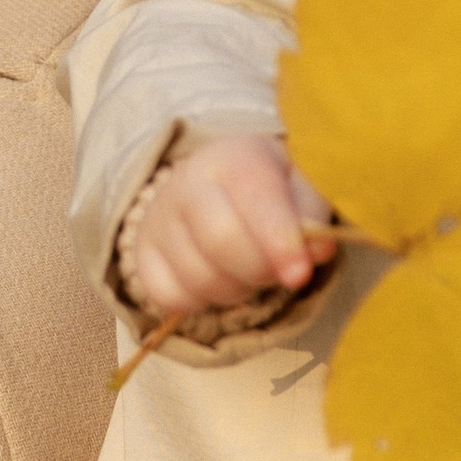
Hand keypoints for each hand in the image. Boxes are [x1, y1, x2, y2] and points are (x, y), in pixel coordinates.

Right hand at [122, 135, 335, 320]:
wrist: (217, 186)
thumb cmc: (270, 190)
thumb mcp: (300, 188)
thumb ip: (314, 215)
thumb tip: (317, 249)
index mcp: (233, 157)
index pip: (254, 202)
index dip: (279, 243)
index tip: (299, 274)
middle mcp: (186, 182)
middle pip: (221, 243)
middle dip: (260, 270)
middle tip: (277, 270)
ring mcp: (158, 219)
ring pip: (199, 278)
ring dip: (236, 290)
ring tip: (248, 270)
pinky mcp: (142, 255)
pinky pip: (170, 298)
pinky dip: (201, 302)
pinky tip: (218, 279)